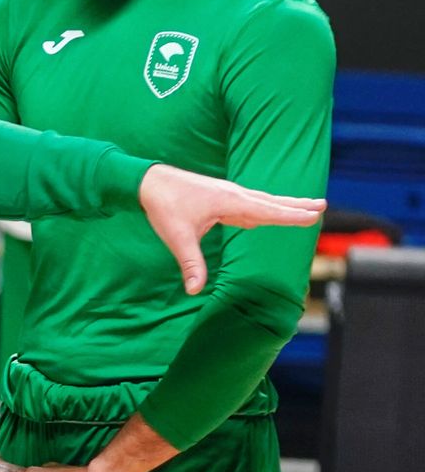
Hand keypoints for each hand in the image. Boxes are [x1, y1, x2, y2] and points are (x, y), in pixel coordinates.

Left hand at [138, 165, 324, 294]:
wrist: (148, 181)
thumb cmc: (163, 206)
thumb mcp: (177, 237)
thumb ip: (190, 263)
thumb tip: (194, 290)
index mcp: (229, 201)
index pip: (267, 210)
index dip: (291, 215)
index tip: (314, 215)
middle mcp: (233, 194)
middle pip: (271, 202)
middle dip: (296, 205)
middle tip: (323, 205)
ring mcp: (227, 194)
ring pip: (262, 201)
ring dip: (284, 204)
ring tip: (306, 207)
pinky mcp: (220, 196)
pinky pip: (249, 203)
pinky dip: (265, 207)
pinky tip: (268, 212)